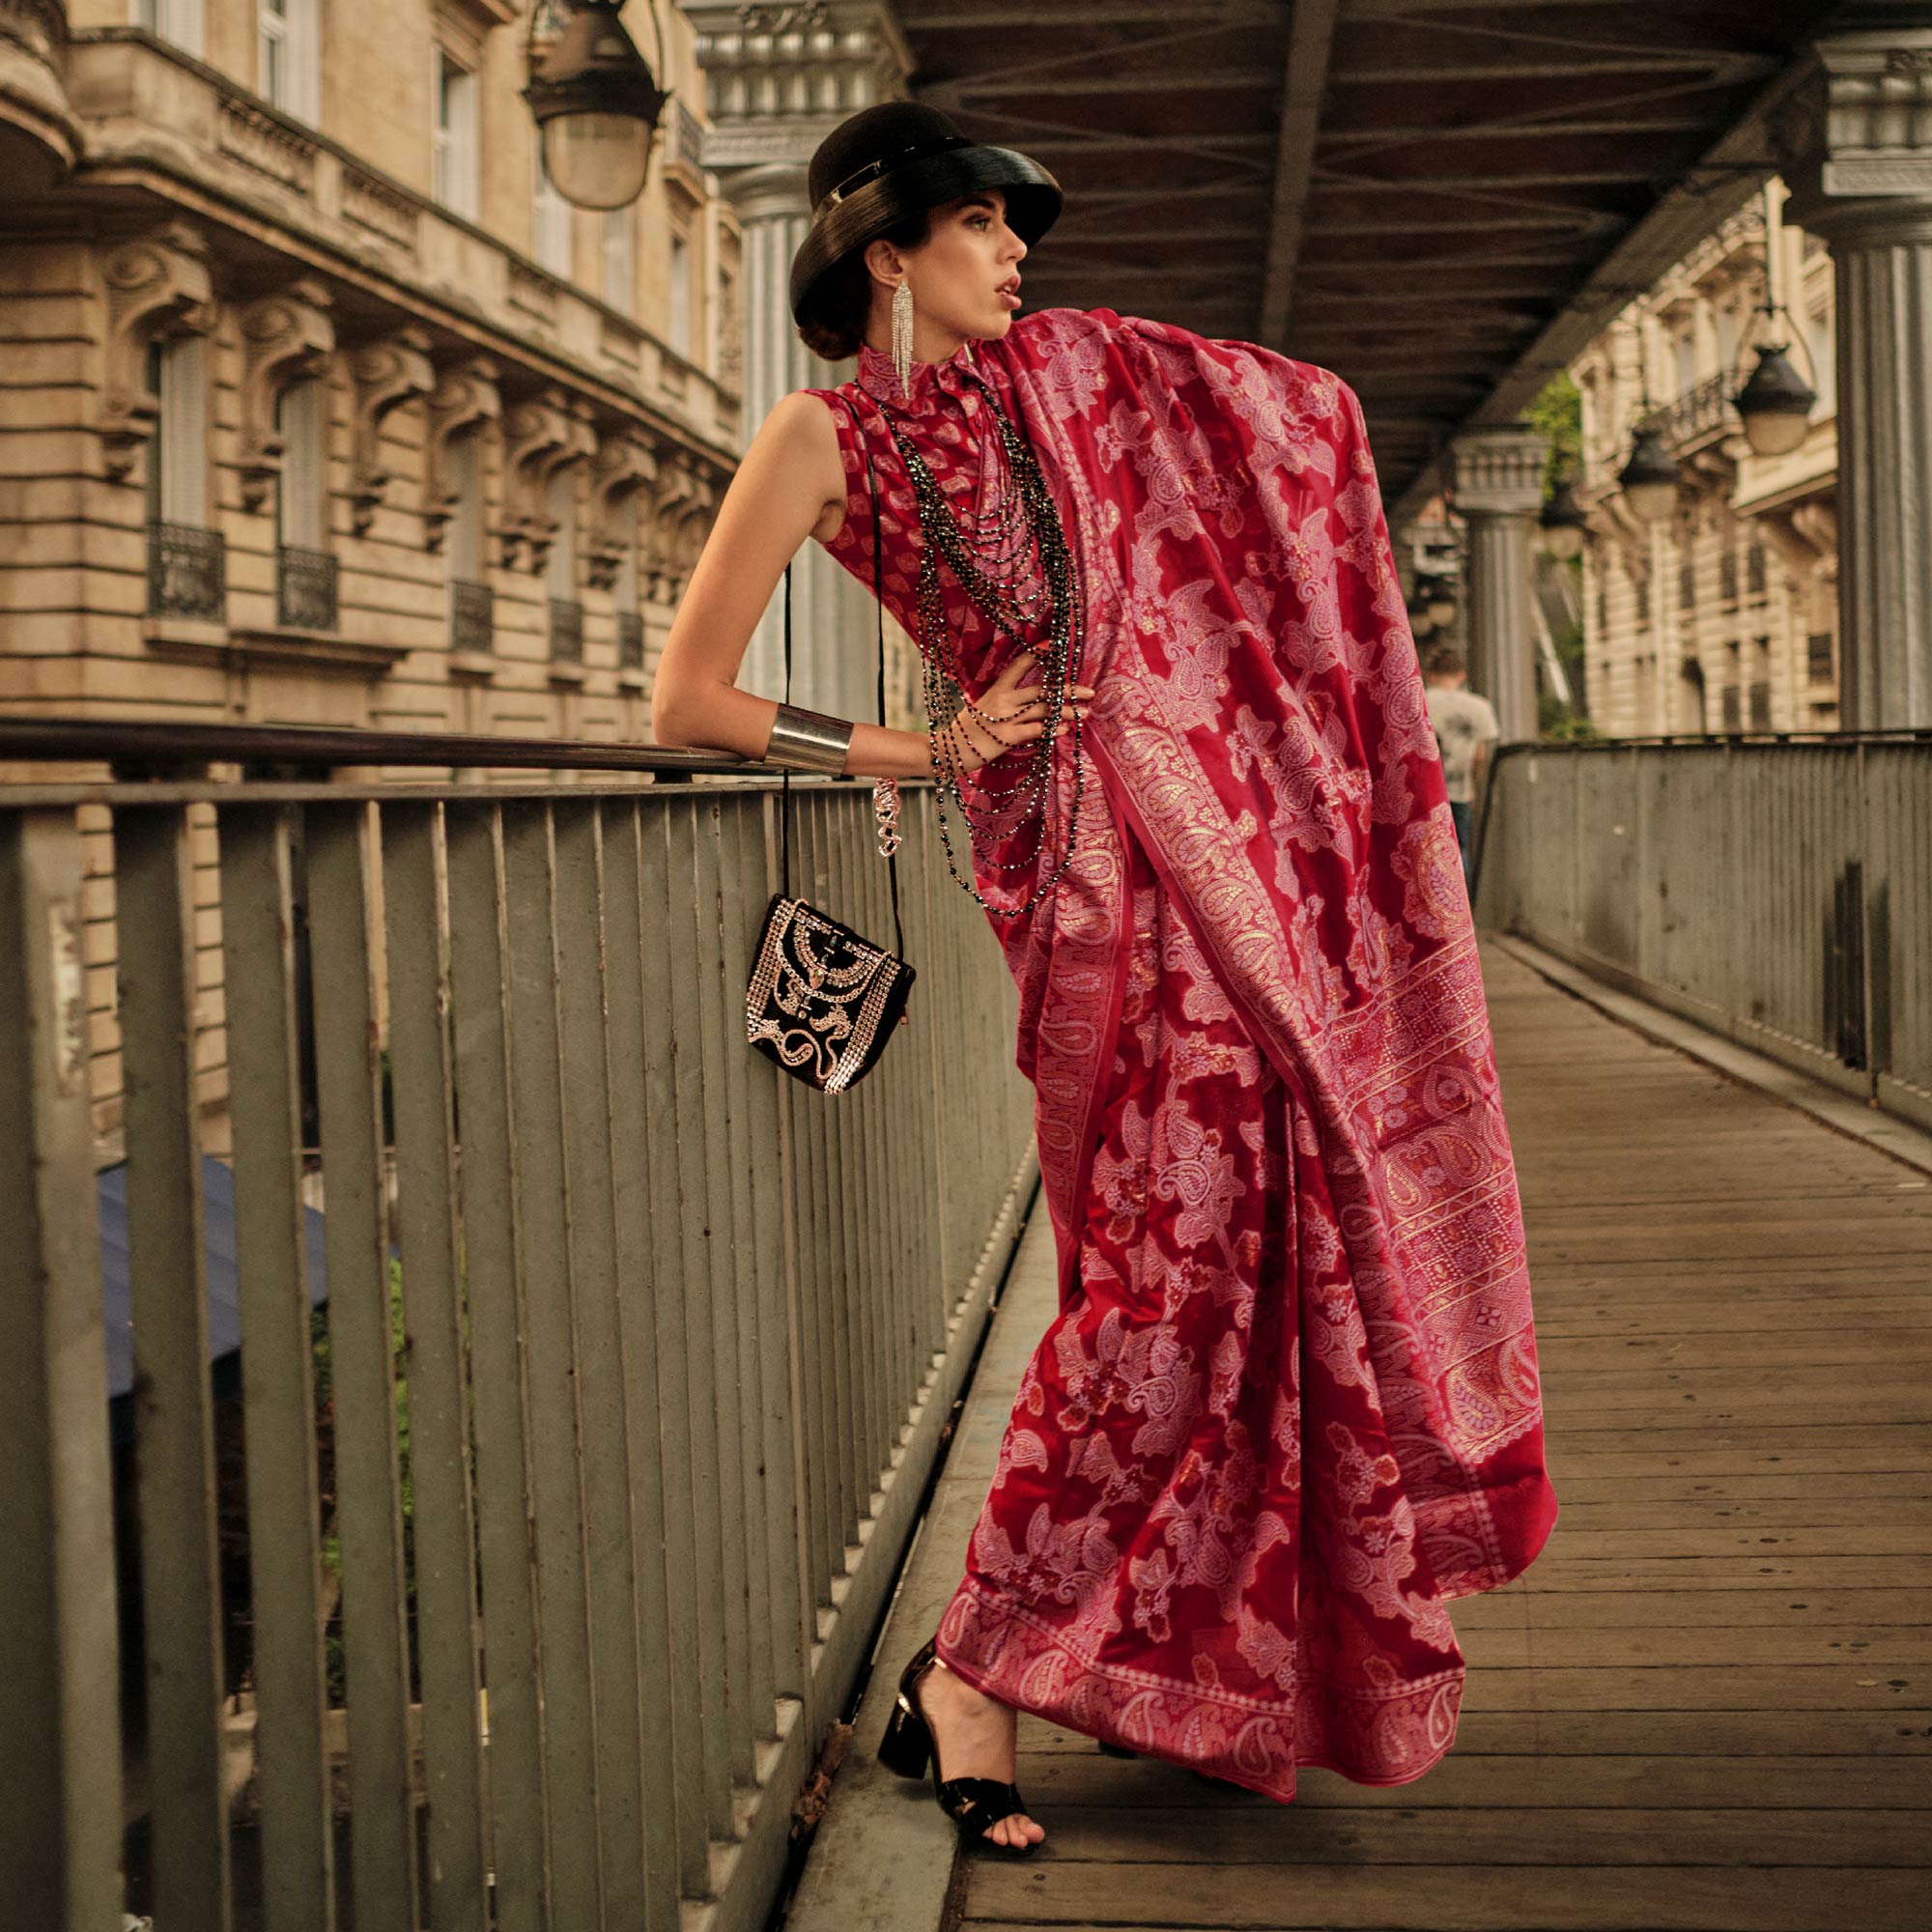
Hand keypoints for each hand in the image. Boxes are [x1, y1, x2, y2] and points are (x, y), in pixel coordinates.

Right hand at [933, 649, 1095, 776]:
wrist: (947, 750)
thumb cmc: (967, 730)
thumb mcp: (982, 707)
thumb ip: (1005, 702)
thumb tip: (1032, 703)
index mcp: (997, 688)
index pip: (1019, 664)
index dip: (1037, 653)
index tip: (1055, 644)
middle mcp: (1003, 699)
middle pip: (1043, 690)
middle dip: (1069, 690)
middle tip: (1090, 692)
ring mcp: (1005, 718)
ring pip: (1043, 710)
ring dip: (1067, 711)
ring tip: (1084, 714)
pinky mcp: (1006, 737)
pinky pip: (1036, 730)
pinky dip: (1052, 729)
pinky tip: (1064, 729)